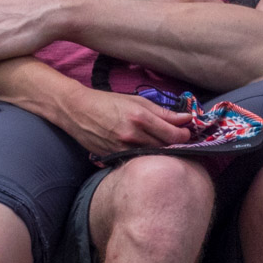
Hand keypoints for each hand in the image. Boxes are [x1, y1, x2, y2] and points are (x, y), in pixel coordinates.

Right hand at [50, 88, 191, 155]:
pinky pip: (135, 161)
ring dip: (160, 152)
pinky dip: (143, 158)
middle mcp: (132, 135)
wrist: (77, 110)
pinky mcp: (112, 157)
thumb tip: (186, 119)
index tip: (186, 133)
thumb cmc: (108, 102)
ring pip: (151, 156)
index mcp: (140, 118)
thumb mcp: (137, 101)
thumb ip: (163, 113)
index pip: (172, 134)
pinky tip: (145, 152)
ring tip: (162, 145)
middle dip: (174, 144)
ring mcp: (121, 148)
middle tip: (177, 139)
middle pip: (164, 147)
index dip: (184, 135)